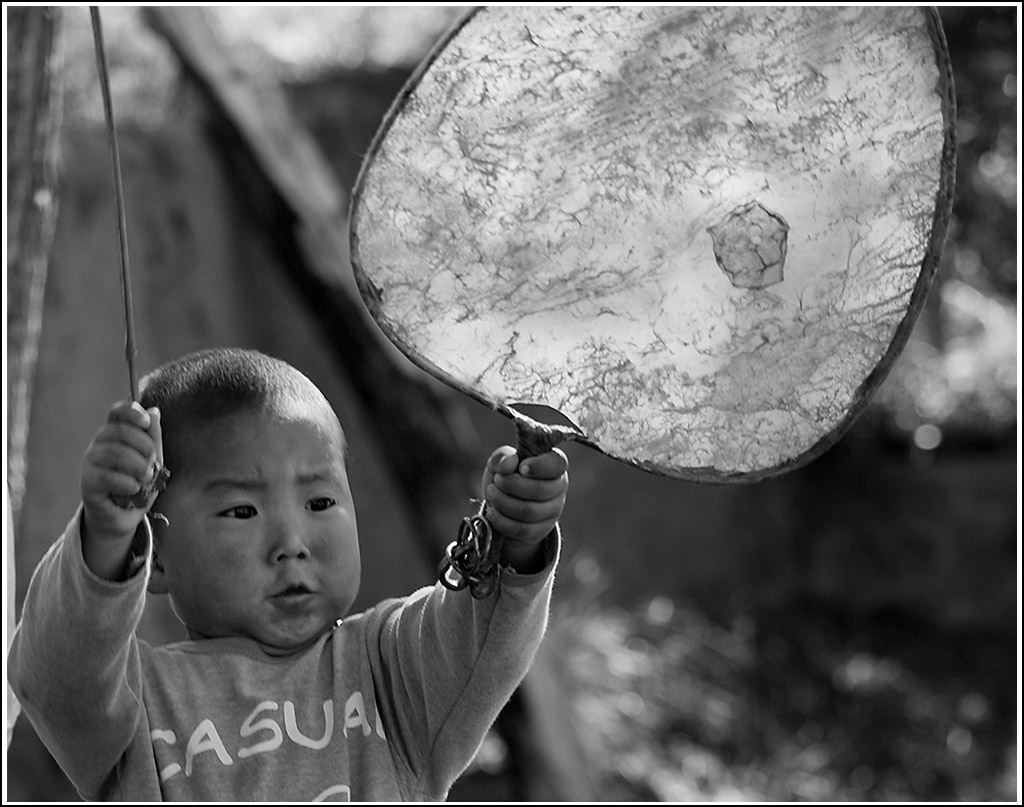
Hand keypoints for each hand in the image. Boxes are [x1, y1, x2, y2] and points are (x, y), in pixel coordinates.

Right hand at [80, 400, 162, 577]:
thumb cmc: (138, 484)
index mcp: (115, 434)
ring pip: (116, 453)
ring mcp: (90, 462)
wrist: (123, 516)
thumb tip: (153, 411)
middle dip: (145, 447)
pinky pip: (108, 477)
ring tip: (146, 479)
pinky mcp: (87, 482)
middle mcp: (99, 444)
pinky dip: (128, 484)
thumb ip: (153, 437)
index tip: (146, 423)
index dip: (131, 412)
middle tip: (152, 465)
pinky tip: (134, 489)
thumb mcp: (152, 460)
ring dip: (139, 467)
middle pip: (120, 431)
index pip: (117, 412)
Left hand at [482, 446, 567, 572]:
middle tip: (497, 480)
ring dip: (502, 502)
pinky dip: (502, 520)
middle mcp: (559, 487)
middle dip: (510, 484)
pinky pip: (522, 529)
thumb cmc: (506, 476)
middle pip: (539, 490)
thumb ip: (502, 456)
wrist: (503, 504)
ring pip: (529, 511)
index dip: (537, 466)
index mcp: (554, 464)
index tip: (520, 467)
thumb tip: (508, 463)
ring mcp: (553, 511)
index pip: (556, 465)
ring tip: (492, 494)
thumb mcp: (500, 462)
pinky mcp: (542, 530)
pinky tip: (494, 511)